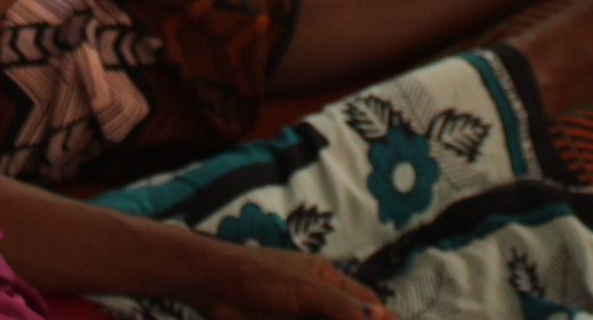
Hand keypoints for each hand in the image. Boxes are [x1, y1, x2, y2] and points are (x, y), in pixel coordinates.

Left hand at [195, 245, 389, 319]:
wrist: (209, 285)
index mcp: (327, 279)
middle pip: (349, 319)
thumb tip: (378, 318)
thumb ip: (341, 307)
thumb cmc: (258, 276)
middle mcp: (316, 298)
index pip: (367, 303)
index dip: (383, 318)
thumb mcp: (306, 291)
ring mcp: (298, 315)